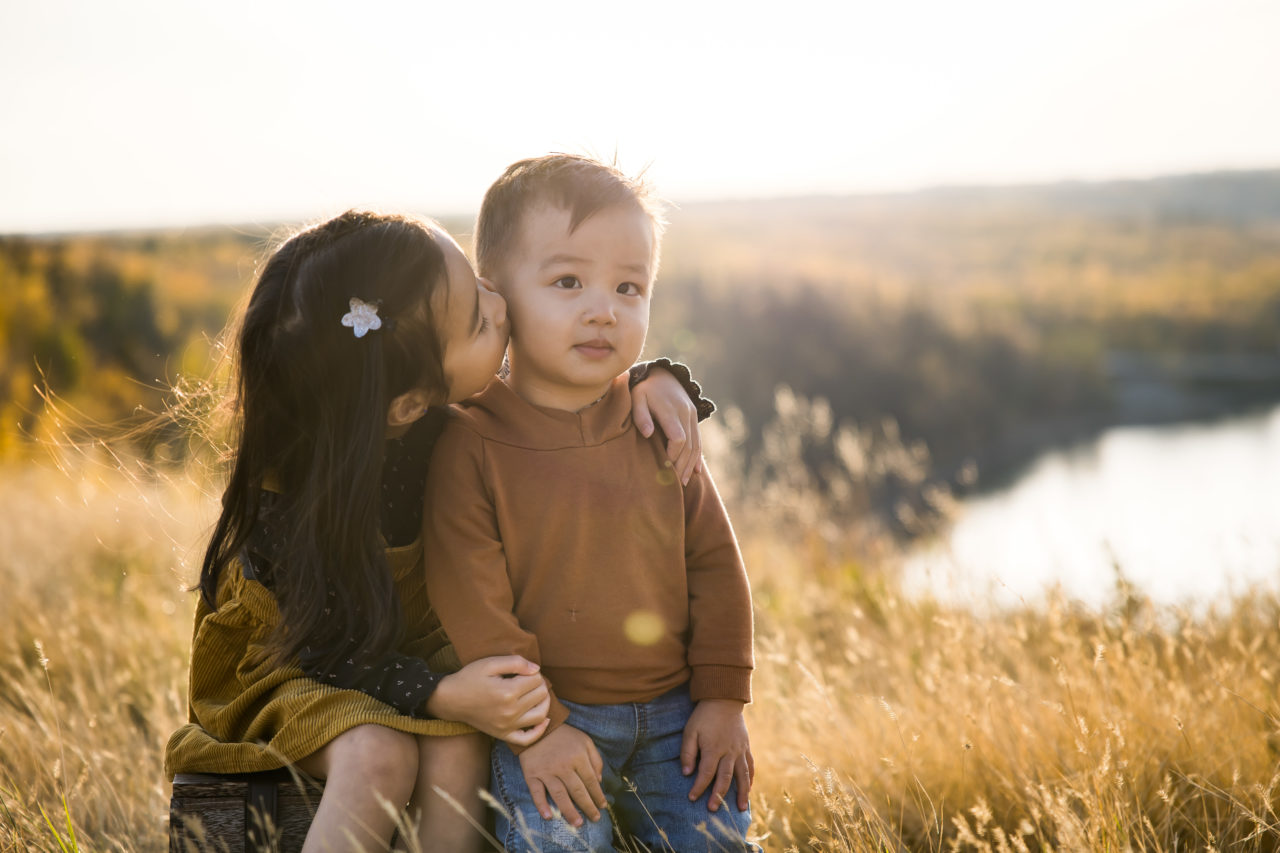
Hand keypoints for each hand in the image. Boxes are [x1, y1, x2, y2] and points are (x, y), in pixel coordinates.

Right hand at [426, 655, 550, 746]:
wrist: (451, 699)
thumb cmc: (470, 678)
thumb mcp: (490, 663)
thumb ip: (515, 662)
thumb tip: (537, 669)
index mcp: (507, 692)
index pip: (536, 680)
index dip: (533, 672)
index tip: (524, 671)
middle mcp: (510, 712)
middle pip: (541, 695)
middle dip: (539, 684)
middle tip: (529, 679)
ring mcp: (507, 726)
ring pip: (540, 715)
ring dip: (545, 702)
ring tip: (538, 694)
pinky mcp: (503, 735)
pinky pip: (527, 739)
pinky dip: (539, 731)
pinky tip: (543, 720)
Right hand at [518, 723, 606, 826]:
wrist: (536, 727)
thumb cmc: (564, 735)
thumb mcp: (584, 740)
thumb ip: (595, 758)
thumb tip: (599, 780)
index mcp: (578, 757)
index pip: (591, 781)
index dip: (598, 795)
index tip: (603, 806)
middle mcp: (563, 766)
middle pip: (578, 791)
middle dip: (588, 806)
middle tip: (595, 819)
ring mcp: (547, 771)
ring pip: (560, 795)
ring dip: (569, 811)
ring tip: (578, 824)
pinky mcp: (532, 774)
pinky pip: (536, 792)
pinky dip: (541, 805)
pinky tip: (549, 817)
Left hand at [631, 367, 701, 484]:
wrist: (662, 374)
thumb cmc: (643, 389)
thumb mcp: (637, 398)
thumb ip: (641, 416)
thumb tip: (647, 434)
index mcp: (670, 410)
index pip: (678, 438)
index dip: (672, 455)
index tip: (664, 467)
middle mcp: (685, 413)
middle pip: (689, 445)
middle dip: (681, 465)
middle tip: (674, 483)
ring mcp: (692, 415)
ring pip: (695, 444)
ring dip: (690, 464)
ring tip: (683, 482)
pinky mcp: (694, 417)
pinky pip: (698, 440)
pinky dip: (697, 456)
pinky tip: (694, 471)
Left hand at [681, 699, 752, 811]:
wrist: (724, 699)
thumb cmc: (704, 716)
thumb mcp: (690, 731)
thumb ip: (687, 752)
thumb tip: (686, 773)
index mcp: (713, 748)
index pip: (705, 773)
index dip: (698, 787)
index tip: (692, 798)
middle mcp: (728, 752)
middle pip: (724, 778)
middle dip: (718, 795)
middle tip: (713, 809)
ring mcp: (740, 750)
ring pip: (742, 775)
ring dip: (742, 793)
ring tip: (741, 808)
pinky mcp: (746, 747)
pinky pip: (750, 765)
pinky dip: (750, 778)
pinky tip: (749, 789)